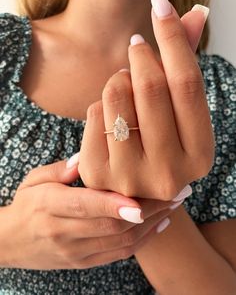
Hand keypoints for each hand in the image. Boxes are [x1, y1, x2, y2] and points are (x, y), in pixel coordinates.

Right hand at [0, 159, 180, 269]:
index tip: (143, 199)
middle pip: (112, 225)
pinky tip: (160, 223)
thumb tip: (87, 158)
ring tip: (174, 204)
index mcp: (49, 206)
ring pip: (121, 242)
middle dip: (148, 210)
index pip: (86, 206)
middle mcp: (64, 232)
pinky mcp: (84, 262)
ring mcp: (76, 252)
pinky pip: (119, 254)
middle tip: (176, 191)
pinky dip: (143, 240)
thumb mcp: (34, 179)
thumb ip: (60, 170)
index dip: (115, 204)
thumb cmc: (26, 203)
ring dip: (151, 224)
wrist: (12, 242)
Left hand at [79, 0, 213, 199]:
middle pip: (151, 87)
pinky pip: (93, 114)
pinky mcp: (97, 174)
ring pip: (117, 96)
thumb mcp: (180, 117)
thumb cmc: (162, 144)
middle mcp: (169, 172)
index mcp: (199, 156)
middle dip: (140, 55)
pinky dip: (100, 105)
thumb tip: (196, 14)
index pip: (188, 84)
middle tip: (136, 47)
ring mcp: (131, 178)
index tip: (160, 5)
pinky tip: (110, 116)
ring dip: (118, 79)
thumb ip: (184, 69)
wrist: (134, 184)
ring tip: (124, 86)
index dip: (173, 38)